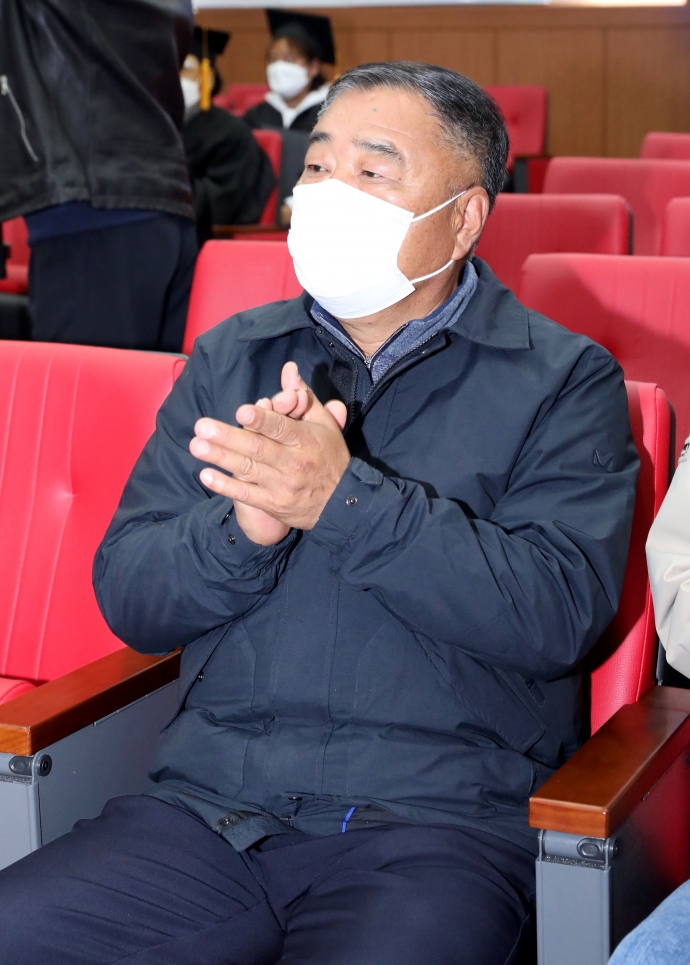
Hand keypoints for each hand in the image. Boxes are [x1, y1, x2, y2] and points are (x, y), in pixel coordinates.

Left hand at [190, 363, 348, 535]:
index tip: (241, 412)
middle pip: (258, 448)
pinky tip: (206, 475)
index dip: (262, 420)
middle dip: (228, 437)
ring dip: (220, 457)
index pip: (281, 428)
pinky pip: (247, 495)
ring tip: (196, 446)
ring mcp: (282, 485)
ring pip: (248, 469)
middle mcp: (293, 463)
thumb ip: (303, 396)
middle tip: (202, 426)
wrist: (342, 505)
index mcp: (305, 440)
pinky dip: (226, 486)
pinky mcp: (274, 504)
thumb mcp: (323, 424)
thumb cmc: (330, 457)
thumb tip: (288, 369)